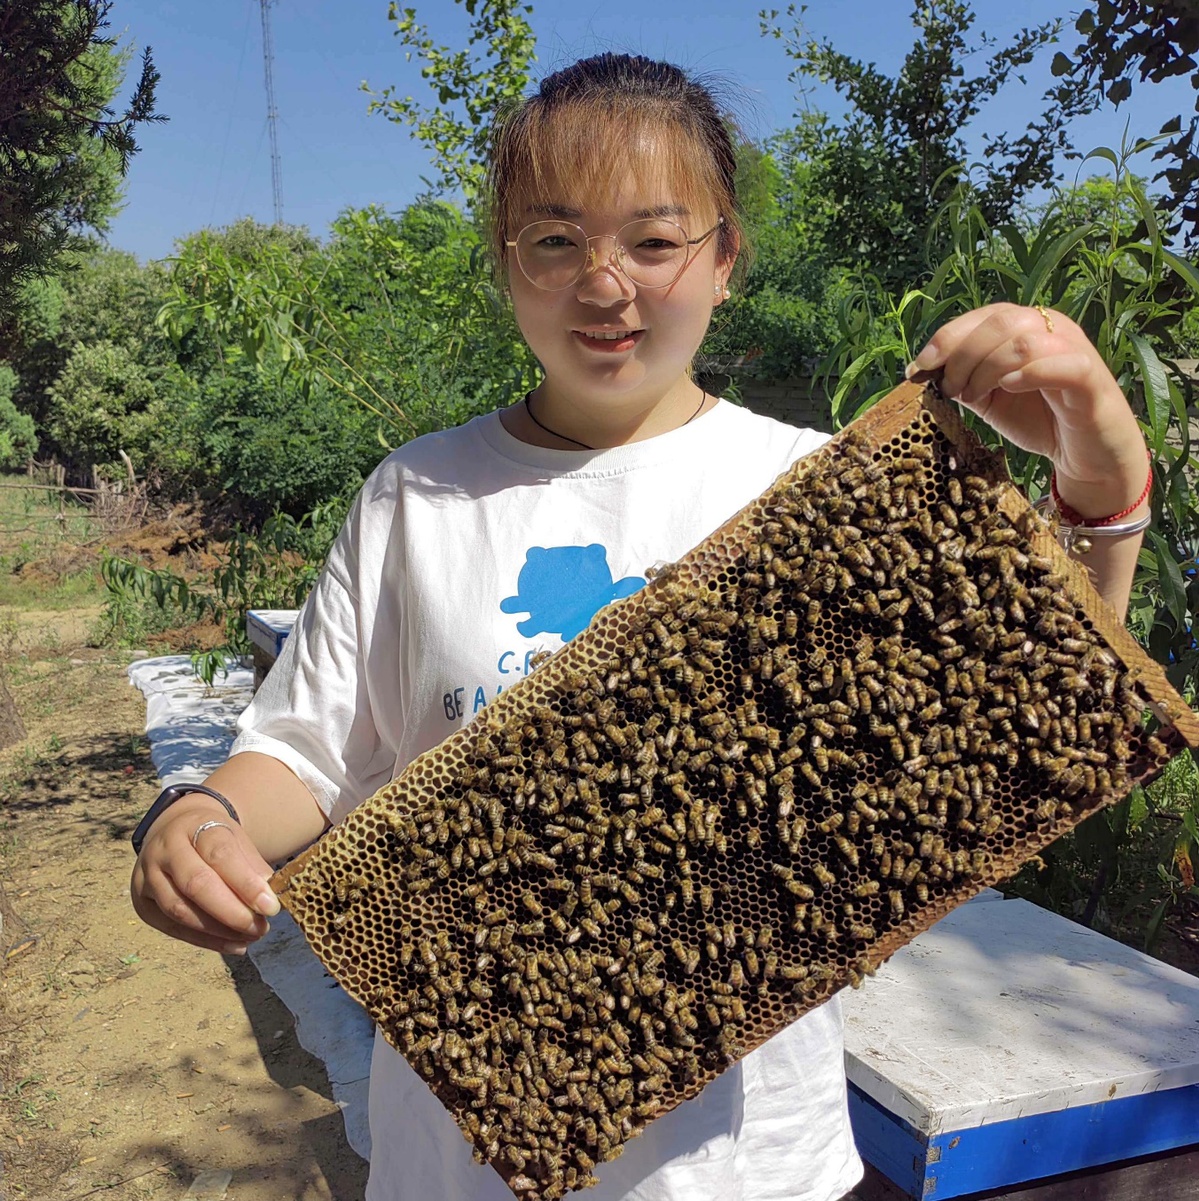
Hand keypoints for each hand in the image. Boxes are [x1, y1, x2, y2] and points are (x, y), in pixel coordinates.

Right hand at [131, 794, 280, 953]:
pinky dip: (205, 941)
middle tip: (260, 927)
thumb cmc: (213, 840)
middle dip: (231, 912)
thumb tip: (269, 899)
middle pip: (195, 884)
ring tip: (251, 937)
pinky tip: (234, 944)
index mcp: (193, 825)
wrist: (175, 834)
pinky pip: (172, 928)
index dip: (246, 883)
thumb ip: (252, 866)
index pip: (220, 854)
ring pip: (180, 910)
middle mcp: (164, 849)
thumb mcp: (237, 839)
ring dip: (219, 930)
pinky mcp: (142, 904)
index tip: (271, 906)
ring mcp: (147, 877)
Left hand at [907, 303, 1148, 517]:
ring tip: (973, 395)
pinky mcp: (1092, 379)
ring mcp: (1074, 351)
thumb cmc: (1039, 420)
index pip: (984, 316)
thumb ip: (963, 380)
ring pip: (1024, 340)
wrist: (1085, 456)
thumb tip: (921, 371)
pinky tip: (1007, 388)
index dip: (946, 338)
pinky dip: (1028, 373)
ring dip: (986, 368)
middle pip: (1000, 322)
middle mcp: (1053, 329)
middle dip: (962, 356)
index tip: (918, 368)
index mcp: (1027, 328)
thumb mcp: (990, 399)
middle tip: (950, 390)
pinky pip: (1062, 363)